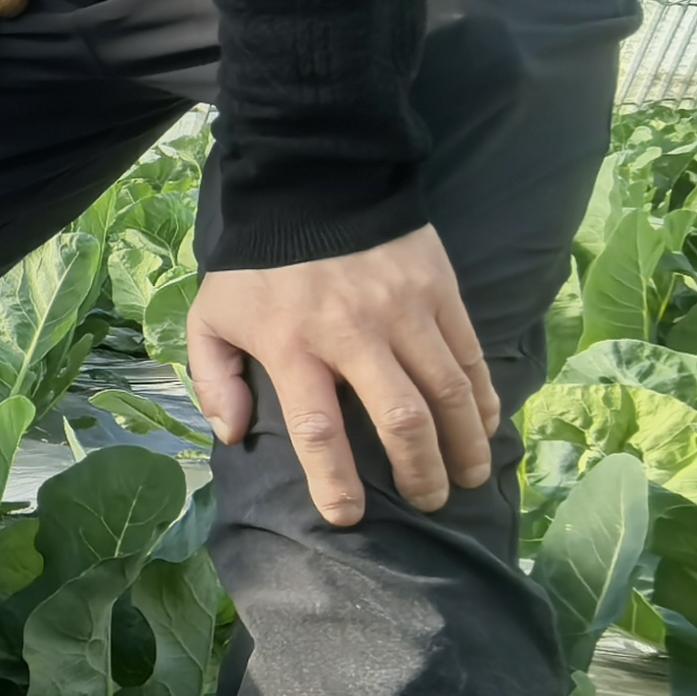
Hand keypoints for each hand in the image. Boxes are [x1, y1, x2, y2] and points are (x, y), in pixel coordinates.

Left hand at [185, 225, 496, 524]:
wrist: (309, 178)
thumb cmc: (256, 261)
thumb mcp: (211, 315)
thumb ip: (214, 377)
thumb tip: (232, 434)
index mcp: (294, 345)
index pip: (318, 429)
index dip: (334, 480)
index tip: (348, 517)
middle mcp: (355, 333)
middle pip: (402, 418)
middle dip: (420, 471)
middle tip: (429, 503)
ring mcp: (404, 310)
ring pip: (449, 391)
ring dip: (465, 443)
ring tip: (468, 477)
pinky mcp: (440, 288)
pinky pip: (469, 353)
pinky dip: (483, 396)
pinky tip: (486, 426)